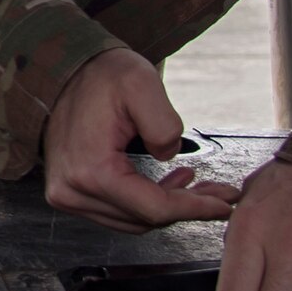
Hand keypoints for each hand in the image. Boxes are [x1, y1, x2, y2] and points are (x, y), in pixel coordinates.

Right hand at [42, 49, 239, 232]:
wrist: (65, 69)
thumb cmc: (100, 75)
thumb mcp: (140, 84)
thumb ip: (164, 125)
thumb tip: (170, 157)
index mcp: (91, 170)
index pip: (154, 209)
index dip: (195, 208)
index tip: (226, 202)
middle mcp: (73, 191)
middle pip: (145, 219)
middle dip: (188, 208)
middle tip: (220, 192)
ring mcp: (68, 195)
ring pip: (133, 221)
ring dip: (168, 208)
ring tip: (195, 184)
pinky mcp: (70, 193)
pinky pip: (117, 212)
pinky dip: (146, 204)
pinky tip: (167, 186)